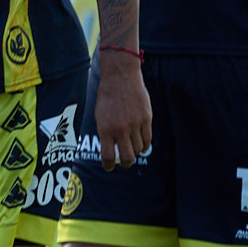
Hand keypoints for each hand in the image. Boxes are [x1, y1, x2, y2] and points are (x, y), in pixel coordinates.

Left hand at [93, 53, 152, 169]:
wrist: (120, 78)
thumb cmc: (107, 97)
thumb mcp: (99, 115)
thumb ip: (106, 132)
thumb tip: (111, 149)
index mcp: (105, 128)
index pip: (108, 155)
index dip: (109, 165)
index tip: (109, 168)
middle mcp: (120, 129)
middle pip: (127, 156)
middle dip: (126, 163)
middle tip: (125, 163)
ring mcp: (135, 125)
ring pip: (139, 149)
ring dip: (136, 152)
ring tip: (133, 150)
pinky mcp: (147, 119)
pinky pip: (148, 139)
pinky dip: (145, 145)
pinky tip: (142, 145)